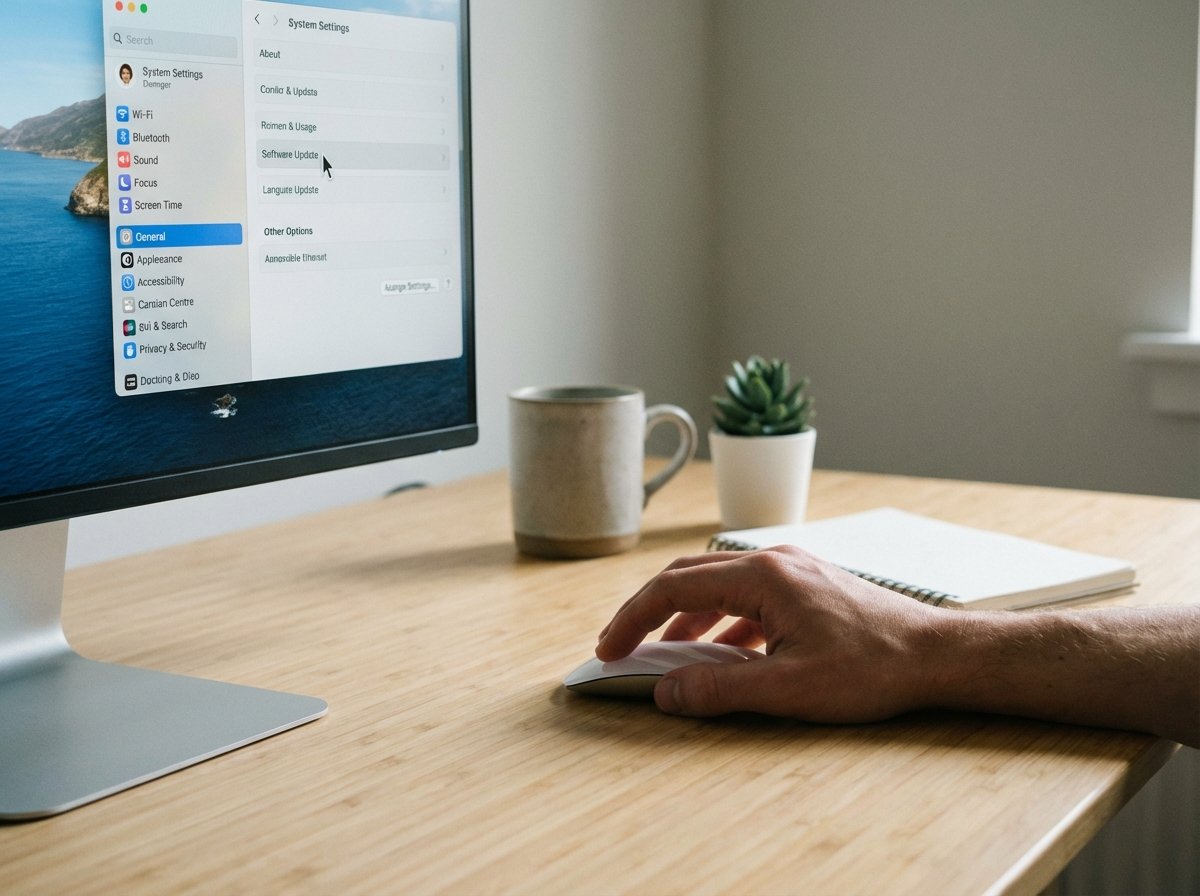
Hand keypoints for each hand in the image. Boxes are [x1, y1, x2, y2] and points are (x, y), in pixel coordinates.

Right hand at [596, 546, 945, 720]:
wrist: (938, 654)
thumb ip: (720, 689)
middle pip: (689, 576)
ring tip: (665, 654)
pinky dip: (721, 622)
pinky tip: (723, 654)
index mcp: (762, 577)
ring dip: (685, 617)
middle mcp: (772, 562)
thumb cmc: (872, 667)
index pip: (674, 588)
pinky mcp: (807, 585)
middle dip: (649, 612)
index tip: (608, 649)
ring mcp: (792, 570)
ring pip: (717, 585)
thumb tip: (666, 692)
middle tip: (621, 646)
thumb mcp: (789, 688)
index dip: (633, 619)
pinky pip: (746, 596)